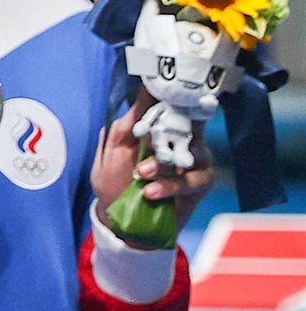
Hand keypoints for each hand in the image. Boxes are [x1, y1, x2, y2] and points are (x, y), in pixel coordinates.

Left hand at [93, 92, 217, 245]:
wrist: (122, 221)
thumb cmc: (115, 182)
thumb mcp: (111, 151)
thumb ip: (125, 125)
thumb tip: (140, 93)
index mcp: (159, 128)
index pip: (171, 105)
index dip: (170, 97)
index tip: (162, 89)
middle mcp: (181, 141)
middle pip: (190, 123)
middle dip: (170, 129)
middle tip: (152, 136)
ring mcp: (193, 162)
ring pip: (192, 152)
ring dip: (163, 164)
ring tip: (142, 174)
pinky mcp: (199, 186)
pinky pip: (194, 181)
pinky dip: (171, 186)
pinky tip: (150, 192)